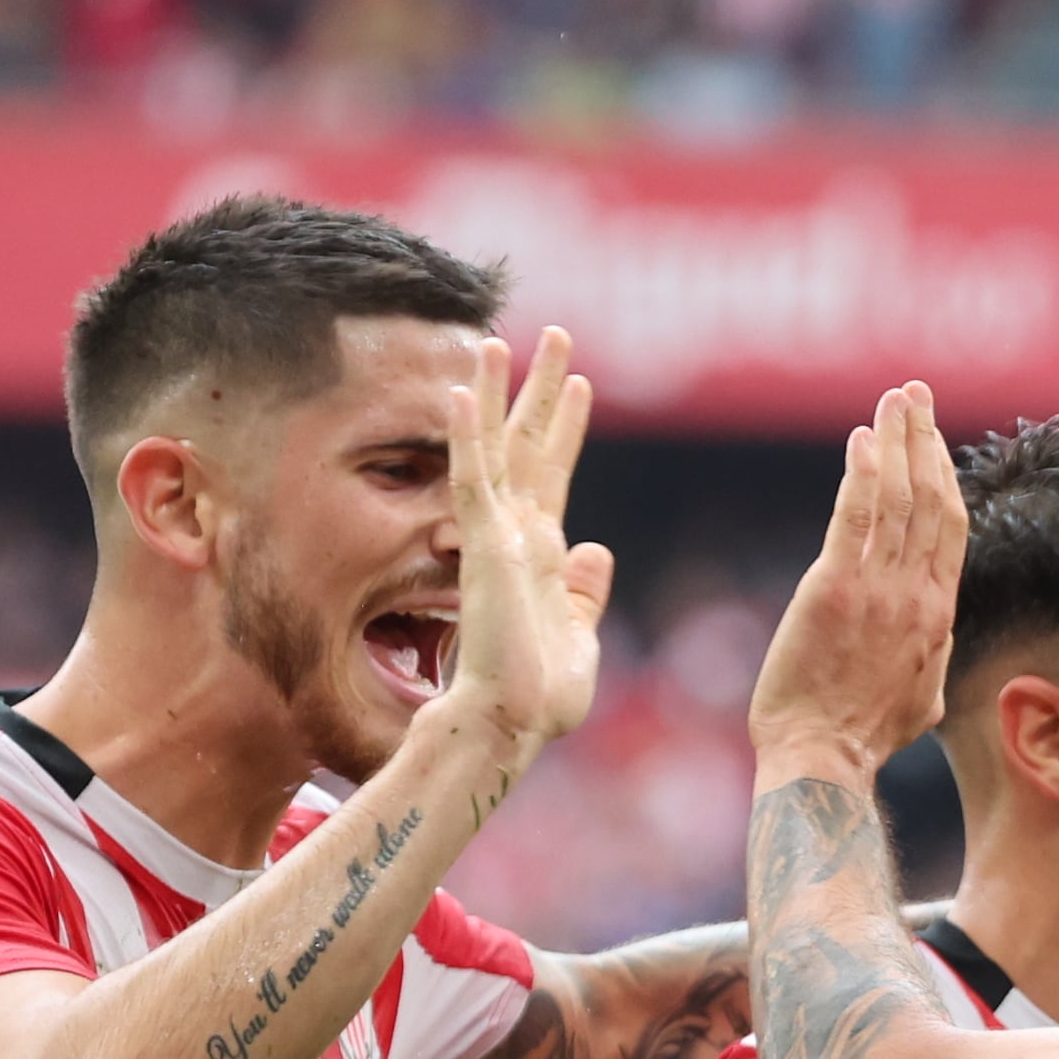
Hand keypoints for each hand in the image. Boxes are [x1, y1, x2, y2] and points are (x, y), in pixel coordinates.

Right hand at [447, 329, 611, 753]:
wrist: (512, 725)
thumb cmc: (542, 696)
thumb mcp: (581, 636)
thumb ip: (586, 592)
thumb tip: (596, 550)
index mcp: (541, 554)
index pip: (555, 474)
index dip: (567, 428)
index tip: (582, 384)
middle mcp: (516, 535)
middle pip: (529, 445)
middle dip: (543, 389)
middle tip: (560, 334)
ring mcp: (495, 537)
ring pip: (495, 448)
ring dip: (499, 392)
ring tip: (503, 338)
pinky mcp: (481, 549)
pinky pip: (470, 482)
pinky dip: (467, 438)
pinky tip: (462, 392)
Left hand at [755, 381, 964, 780]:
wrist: (823, 759)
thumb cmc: (863, 738)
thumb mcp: (920, 700)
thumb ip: (931, 657)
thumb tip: (938, 638)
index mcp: (937, 616)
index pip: (949, 529)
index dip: (943, 476)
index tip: (933, 438)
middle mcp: (916, 596)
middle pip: (931, 500)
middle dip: (925, 439)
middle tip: (916, 394)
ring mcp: (878, 591)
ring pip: (898, 499)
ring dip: (897, 441)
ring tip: (893, 399)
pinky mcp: (833, 590)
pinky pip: (855, 520)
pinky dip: (862, 476)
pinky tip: (863, 439)